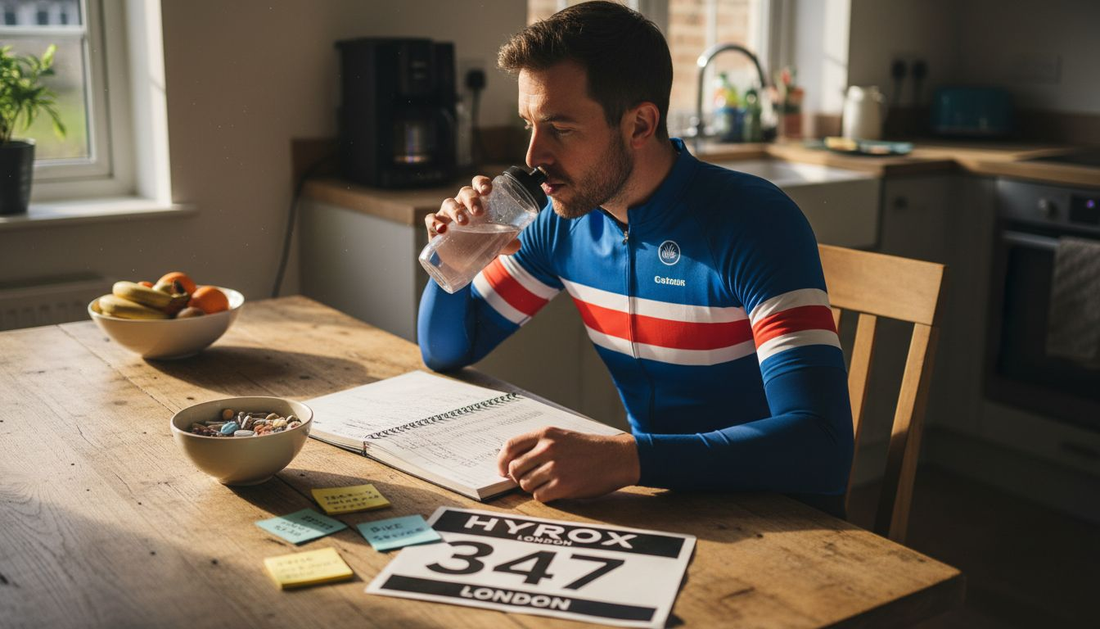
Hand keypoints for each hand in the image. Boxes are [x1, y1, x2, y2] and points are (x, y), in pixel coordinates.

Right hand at [425, 175, 520, 254]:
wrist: (463, 262)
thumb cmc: (481, 244)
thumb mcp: (496, 244)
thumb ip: (507, 244)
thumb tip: (517, 245)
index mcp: (477, 201)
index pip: (478, 184)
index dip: (482, 183)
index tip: (487, 191)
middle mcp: (461, 203)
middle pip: (465, 192)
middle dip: (471, 199)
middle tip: (478, 212)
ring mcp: (447, 214)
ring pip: (448, 203)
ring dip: (456, 210)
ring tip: (463, 222)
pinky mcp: (435, 227)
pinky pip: (431, 219)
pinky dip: (434, 222)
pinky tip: (441, 229)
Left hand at [497, 427, 640, 501]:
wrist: (617, 458)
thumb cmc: (590, 449)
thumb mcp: (562, 436)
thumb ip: (539, 445)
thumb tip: (512, 462)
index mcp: (546, 434)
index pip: (510, 446)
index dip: (501, 461)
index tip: (502, 470)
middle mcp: (548, 448)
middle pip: (514, 469)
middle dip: (518, 478)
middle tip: (530, 479)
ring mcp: (555, 467)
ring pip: (525, 484)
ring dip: (533, 487)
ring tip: (549, 482)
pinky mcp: (563, 485)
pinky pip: (539, 496)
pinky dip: (545, 496)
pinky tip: (557, 490)